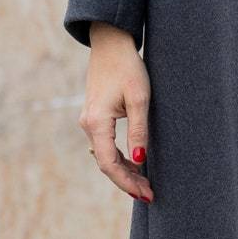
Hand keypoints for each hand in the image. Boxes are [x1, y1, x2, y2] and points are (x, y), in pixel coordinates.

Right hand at [80, 22, 153, 201]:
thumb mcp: (140, 99)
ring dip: (124, 171)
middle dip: (127, 181)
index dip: (127, 183)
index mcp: (96, 123)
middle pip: (106, 164)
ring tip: (144, 184)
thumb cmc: (128, 67)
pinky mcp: (95, 116)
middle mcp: (88, 125)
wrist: (111, 43)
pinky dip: (118, 158)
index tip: (146, 194)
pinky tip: (134, 165)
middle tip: (149, 194)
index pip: (109, 164)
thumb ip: (139, 131)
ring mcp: (89, 121)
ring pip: (105, 156)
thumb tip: (140, 162)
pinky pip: (104, 145)